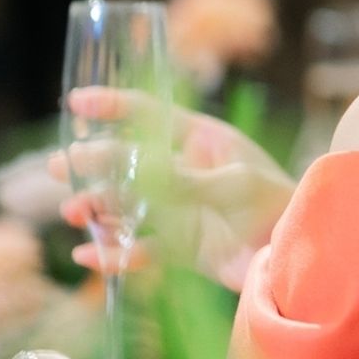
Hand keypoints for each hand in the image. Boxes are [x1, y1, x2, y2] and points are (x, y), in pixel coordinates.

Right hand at [53, 87, 295, 289]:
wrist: (298, 250)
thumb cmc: (275, 202)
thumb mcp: (232, 184)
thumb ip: (184, 180)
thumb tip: (136, 172)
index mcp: (202, 140)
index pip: (151, 115)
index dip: (114, 107)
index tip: (77, 101)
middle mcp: (184, 172)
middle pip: (128, 163)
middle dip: (94, 164)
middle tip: (60, 166)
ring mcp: (179, 209)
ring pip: (127, 206)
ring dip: (99, 209)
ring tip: (75, 212)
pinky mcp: (179, 247)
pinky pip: (138, 249)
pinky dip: (113, 254)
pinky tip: (88, 257)